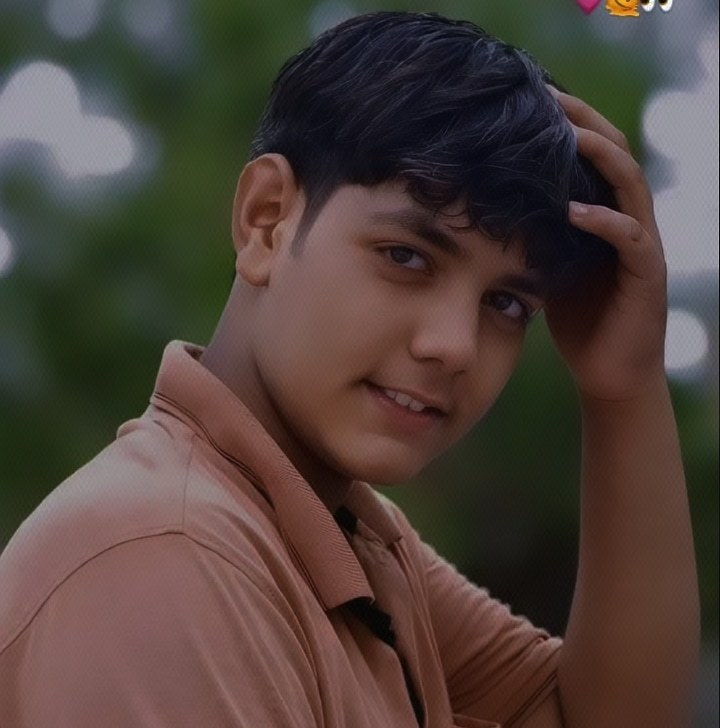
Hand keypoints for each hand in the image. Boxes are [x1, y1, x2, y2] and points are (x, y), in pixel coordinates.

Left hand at [543, 89, 667, 402]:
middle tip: (548, 95)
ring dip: (600, 155)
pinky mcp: (646, 274)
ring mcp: (641, 245)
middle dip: (584, 122)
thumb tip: (490, 211)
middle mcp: (628, 220)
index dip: (568, 125)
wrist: (608, 371)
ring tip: (567, 133)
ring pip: (629, 184)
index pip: (591, 156)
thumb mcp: (549, 268)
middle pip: (615, 154)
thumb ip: (536, 237)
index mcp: (605, 215)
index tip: (532, 100)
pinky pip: (629, 237)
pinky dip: (602, 220)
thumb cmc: (578, 320)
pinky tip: (572, 210)